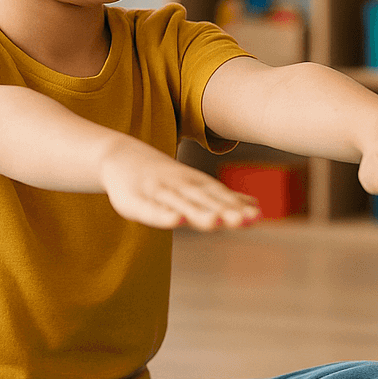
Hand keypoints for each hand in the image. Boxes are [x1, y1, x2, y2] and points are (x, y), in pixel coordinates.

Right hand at [99, 136, 260, 230]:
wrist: (121, 155)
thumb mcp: (196, 184)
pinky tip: (177, 222)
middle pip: (205, 201)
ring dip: (199, 213)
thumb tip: (256, 206)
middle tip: (244, 220)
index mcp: (195, 184)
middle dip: (224, 211)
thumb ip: (224, 198)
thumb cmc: (164, 176)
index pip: (219, 196)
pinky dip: (163, 215)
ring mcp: (157, 192)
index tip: (257, 217)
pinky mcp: (135, 201)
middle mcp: (180, 186)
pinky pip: (151, 210)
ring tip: (216, 223)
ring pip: (181, 204)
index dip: (237, 207)